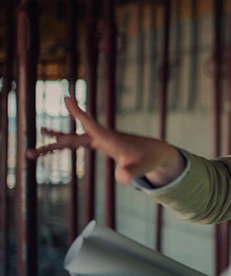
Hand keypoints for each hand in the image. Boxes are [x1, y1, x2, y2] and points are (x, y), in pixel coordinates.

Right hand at [26, 97, 184, 185]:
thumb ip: (131, 172)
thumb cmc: (147, 159)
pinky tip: (50, 146)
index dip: (78, 113)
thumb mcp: (141, 168)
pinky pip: (76, 143)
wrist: (154, 153)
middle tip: (33, 147)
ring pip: (72, 141)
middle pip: (73, 137)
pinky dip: (63, 144)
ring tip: (32, 153)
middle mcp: (101, 136)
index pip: (91, 124)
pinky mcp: (99, 144)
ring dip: (54, 145)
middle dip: (55, 141)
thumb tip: (120, 177)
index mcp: (109, 138)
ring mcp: (99, 140)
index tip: (66, 98)